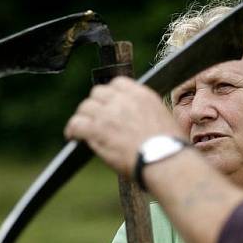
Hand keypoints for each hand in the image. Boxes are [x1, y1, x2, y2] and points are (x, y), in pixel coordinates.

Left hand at [64, 77, 182, 176]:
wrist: (165, 159)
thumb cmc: (170, 148)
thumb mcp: (165, 119)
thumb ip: (147, 113)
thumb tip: (141, 120)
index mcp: (141, 95)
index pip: (118, 83)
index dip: (111, 94)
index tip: (109, 103)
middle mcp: (123, 100)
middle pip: (98, 93)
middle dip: (96, 104)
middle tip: (95, 116)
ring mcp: (108, 114)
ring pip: (85, 107)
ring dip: (83, 117)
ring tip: (81, 127)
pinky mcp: (97, 130)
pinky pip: (77, 124)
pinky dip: (72, 129)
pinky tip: (72, 136)